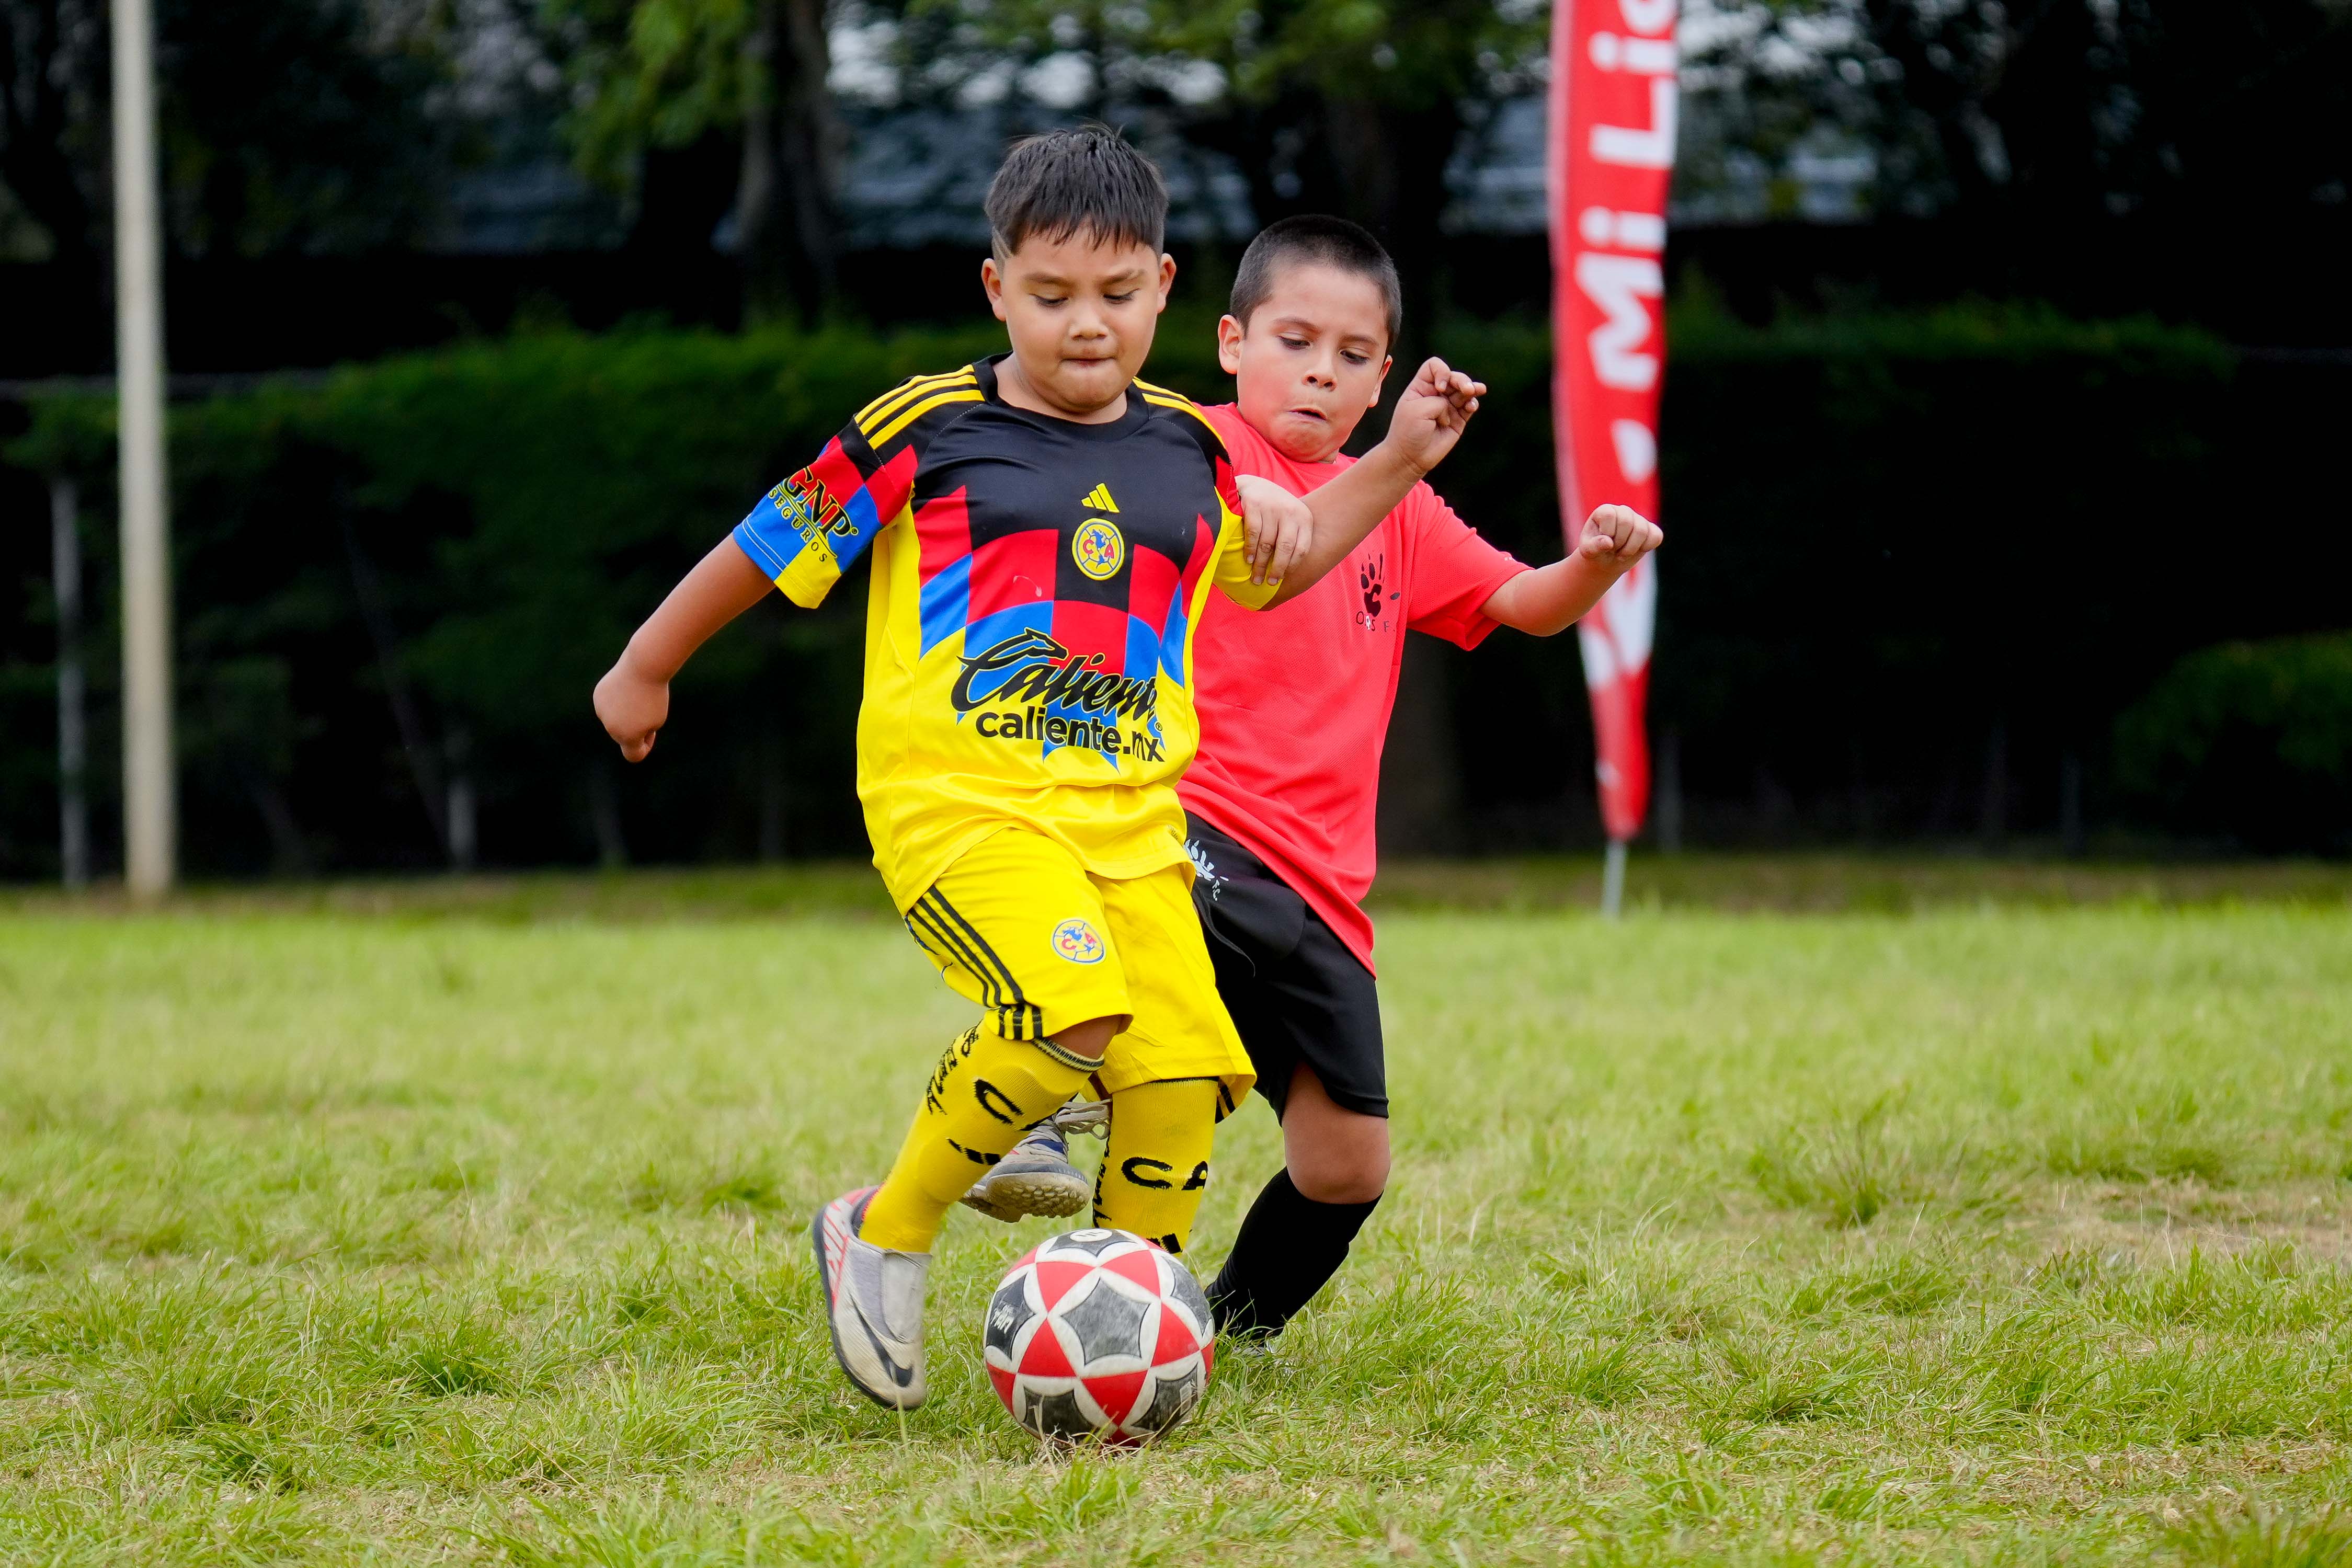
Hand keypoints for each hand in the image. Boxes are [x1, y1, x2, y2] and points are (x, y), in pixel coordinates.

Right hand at [594, 649, 669, 761]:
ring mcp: (601, 712)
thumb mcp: (656, 720)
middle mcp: (611, 728)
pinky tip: (625, 688)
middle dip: (634, 728)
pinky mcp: (598, 696)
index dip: (645, 746)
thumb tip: (623, 733)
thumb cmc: (655, 696)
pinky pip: (609, 705)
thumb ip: (639, 733)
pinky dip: (618, 700)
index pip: (633, 755)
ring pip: (615, 719)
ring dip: (625, 713)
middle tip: (647, 709)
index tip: (651, 732)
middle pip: (623, 736)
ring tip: (636, 697)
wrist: (644, 667)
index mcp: (627, 737)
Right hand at [1235, 473, 1312, 586]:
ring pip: (1267, 543)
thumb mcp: (1290, 520)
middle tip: (1269, 583)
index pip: (1302, 548)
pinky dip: (1250, 550)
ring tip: (1255, 577)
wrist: (1254, 485)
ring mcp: (1272, 507)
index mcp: (1303, 518)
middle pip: (1285, 548)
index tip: (1282, 578)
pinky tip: (1248, 560)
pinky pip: (1253, 533)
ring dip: (1260, 564)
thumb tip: (1289, 571)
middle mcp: (1290, 511)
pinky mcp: (1254, 504)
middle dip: (1277, 569)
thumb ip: (1293, 538)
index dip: (1292, 566)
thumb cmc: (1274, 510)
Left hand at [1379, 357, 1485, 477]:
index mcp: (1421, 386)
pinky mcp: (1458, 419)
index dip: (1442, 371)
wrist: (1410, 457)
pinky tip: (1471, 406)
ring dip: (1471, 388)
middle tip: (1466, 389)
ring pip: (1464, 390)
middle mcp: (1435, 394)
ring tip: (1477, 390)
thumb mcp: (1418, 409)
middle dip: (1461, 380)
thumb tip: (1458, 405)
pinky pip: (1469, 406)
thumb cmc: (1408, 431)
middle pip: (1453, 376)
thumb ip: (1440, 401)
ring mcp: (1447, 406)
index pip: (1434, 367)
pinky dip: (1472, 403)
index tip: (1440, 387)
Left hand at [1576, 504, 1662, 572]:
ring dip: (1631, 549)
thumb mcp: (1588, 551)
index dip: (1607, 533)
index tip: (1603, 543)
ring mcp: (1638, 519)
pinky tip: (1636, 550)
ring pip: (1642, 531)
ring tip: (1621, 554)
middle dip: (1619, 543)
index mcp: (1606, 510)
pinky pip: (1656, 536)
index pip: (1610, 515)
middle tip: (1613, 551)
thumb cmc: (1595, 552)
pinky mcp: (1651, 529)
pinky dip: (1646, 548)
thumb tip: (1608, 543)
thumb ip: (1594, 546)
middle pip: (1627, 522)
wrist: (1606, 561)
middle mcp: (1623, 511)